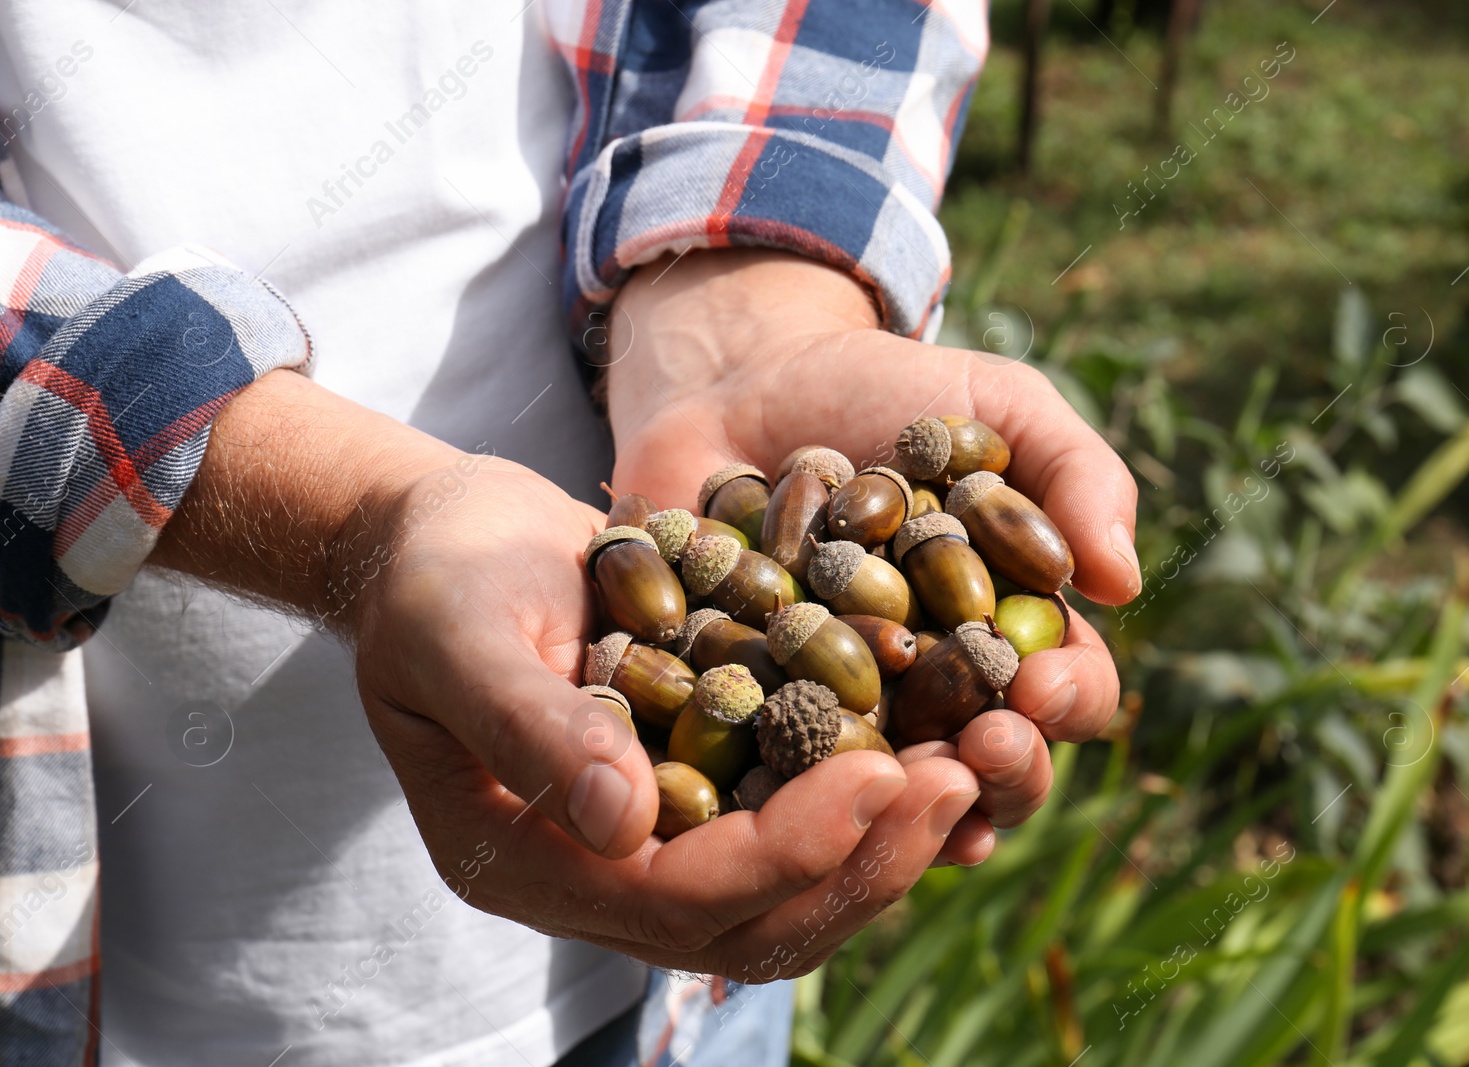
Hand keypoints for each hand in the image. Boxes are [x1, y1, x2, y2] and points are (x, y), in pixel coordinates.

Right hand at [346, 453, 983, 978]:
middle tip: (962, 778)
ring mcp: (657, 838)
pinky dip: (873, 793)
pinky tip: (944, 735)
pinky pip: (799, 817)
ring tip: (976, 759)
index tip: (880, 773)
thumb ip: (527, 722)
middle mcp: (603, 873)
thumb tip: (620, 820)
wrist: (452, 540)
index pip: (677, 899)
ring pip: (794, 887)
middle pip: (757, 921)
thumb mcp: (460, 631)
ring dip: (889, 836)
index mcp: (530, 861)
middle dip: (866, 860)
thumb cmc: (437, 576)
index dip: (785, 852)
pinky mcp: (703, 786)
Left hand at [607, 250, 1141, 860]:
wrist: (740, 381)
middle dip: (1002, 768)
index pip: (1068, 691)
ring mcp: (846, 718)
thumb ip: (1073, 474)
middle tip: (988, 742)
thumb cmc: (886, 392)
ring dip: (908, 805)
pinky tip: (789, 806)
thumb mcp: (995, 404)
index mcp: (1012, 634)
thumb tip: (1122, 581)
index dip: (1069, 698)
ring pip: (891, 797)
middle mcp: (938, 696)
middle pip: (990, 767)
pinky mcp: (752, 721)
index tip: (1045, 681)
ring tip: (904, 782)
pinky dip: (784, 797)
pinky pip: (774, 780)